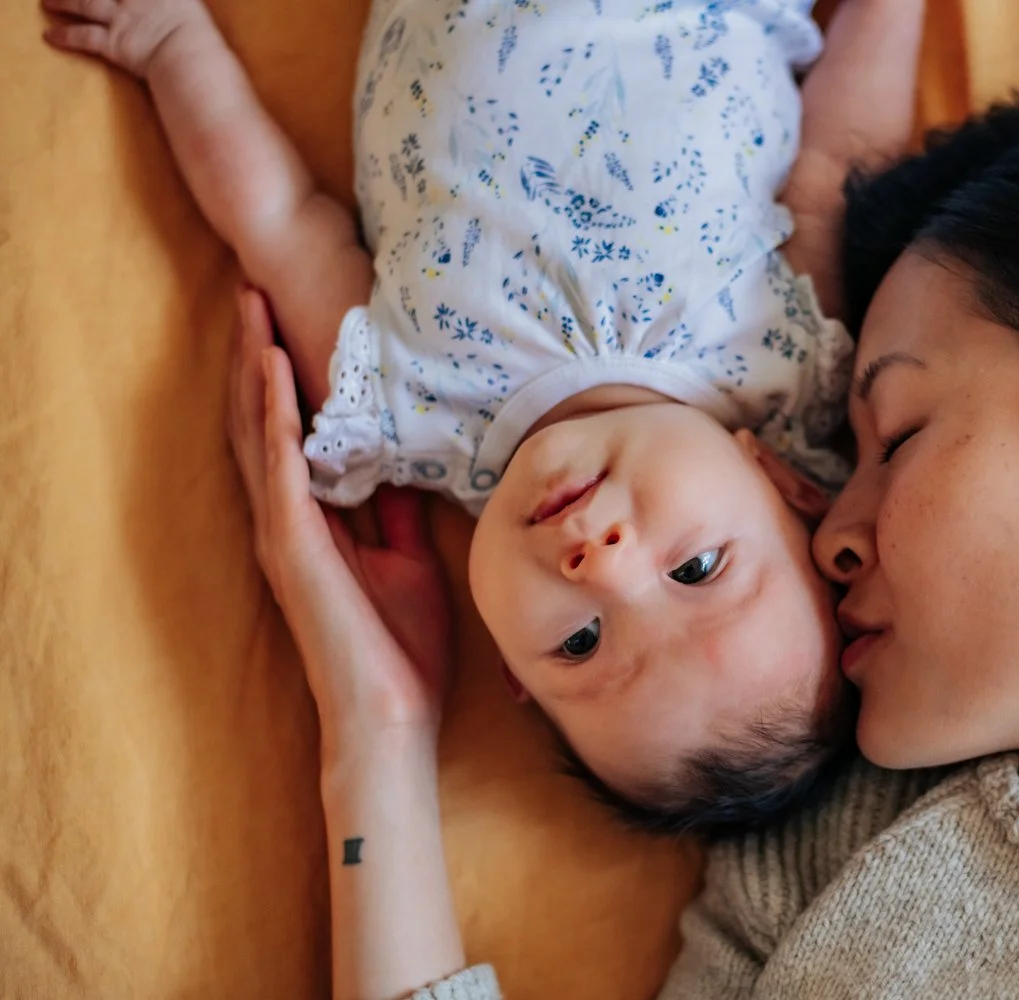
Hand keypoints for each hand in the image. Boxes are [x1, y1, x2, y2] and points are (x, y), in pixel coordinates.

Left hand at [42, 0, 215, 77]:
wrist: (189, 54)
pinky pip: (84, 38)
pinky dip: (65, 37)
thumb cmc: (200, 32)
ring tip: (48, 2)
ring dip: (64, 2)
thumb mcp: (190, 2)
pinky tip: (50, 36)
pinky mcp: (114, 43)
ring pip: (84, 4)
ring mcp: (120, 18)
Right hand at [227, 288, 452, 758]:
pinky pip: (278, 466)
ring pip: (257, 431)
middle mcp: (289, 519)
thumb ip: (398, 514)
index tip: (289, 318)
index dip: (283, 376)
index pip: (290, 433)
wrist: (393, 715)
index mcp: (316, 521)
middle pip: (261, 420)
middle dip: (255, 355)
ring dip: (253, 367)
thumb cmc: (403, 646)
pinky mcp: (292, 547)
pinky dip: (274, 414)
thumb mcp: (411, 560)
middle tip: (253, 289)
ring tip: (251, 307)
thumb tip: (408, 467)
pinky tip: (272, 368)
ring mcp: (284, 531)